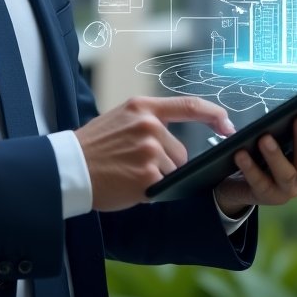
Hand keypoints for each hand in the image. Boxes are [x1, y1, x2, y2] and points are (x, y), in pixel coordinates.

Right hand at [77, 96, 233, 211]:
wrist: (68, 168)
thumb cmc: (93, 146)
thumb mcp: (120, 119)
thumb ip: (148, 121)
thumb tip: (174, 137)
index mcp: (143, 108)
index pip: (190, 106)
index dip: (215, 115)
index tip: (227, 124)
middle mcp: (149, 126)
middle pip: (180, 152)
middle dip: (166, 164)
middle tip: (135, 166)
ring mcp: (149, 150)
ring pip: (173, 171)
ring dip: (157, 178)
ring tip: (127, 173)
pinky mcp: (147, 176)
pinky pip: (163, 187)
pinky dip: (150, 191)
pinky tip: (128, 185)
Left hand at [214, 107, 296, 216]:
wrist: (240, 188)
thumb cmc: (261, 160)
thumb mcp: (276, 145)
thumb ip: (283, 132)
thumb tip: (286, 110)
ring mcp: (286, 191)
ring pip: (285, 173)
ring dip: (275, 155)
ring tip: (265, 138)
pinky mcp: (266, 197)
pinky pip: (258, 181)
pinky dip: (249, 167)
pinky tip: (240, 153)